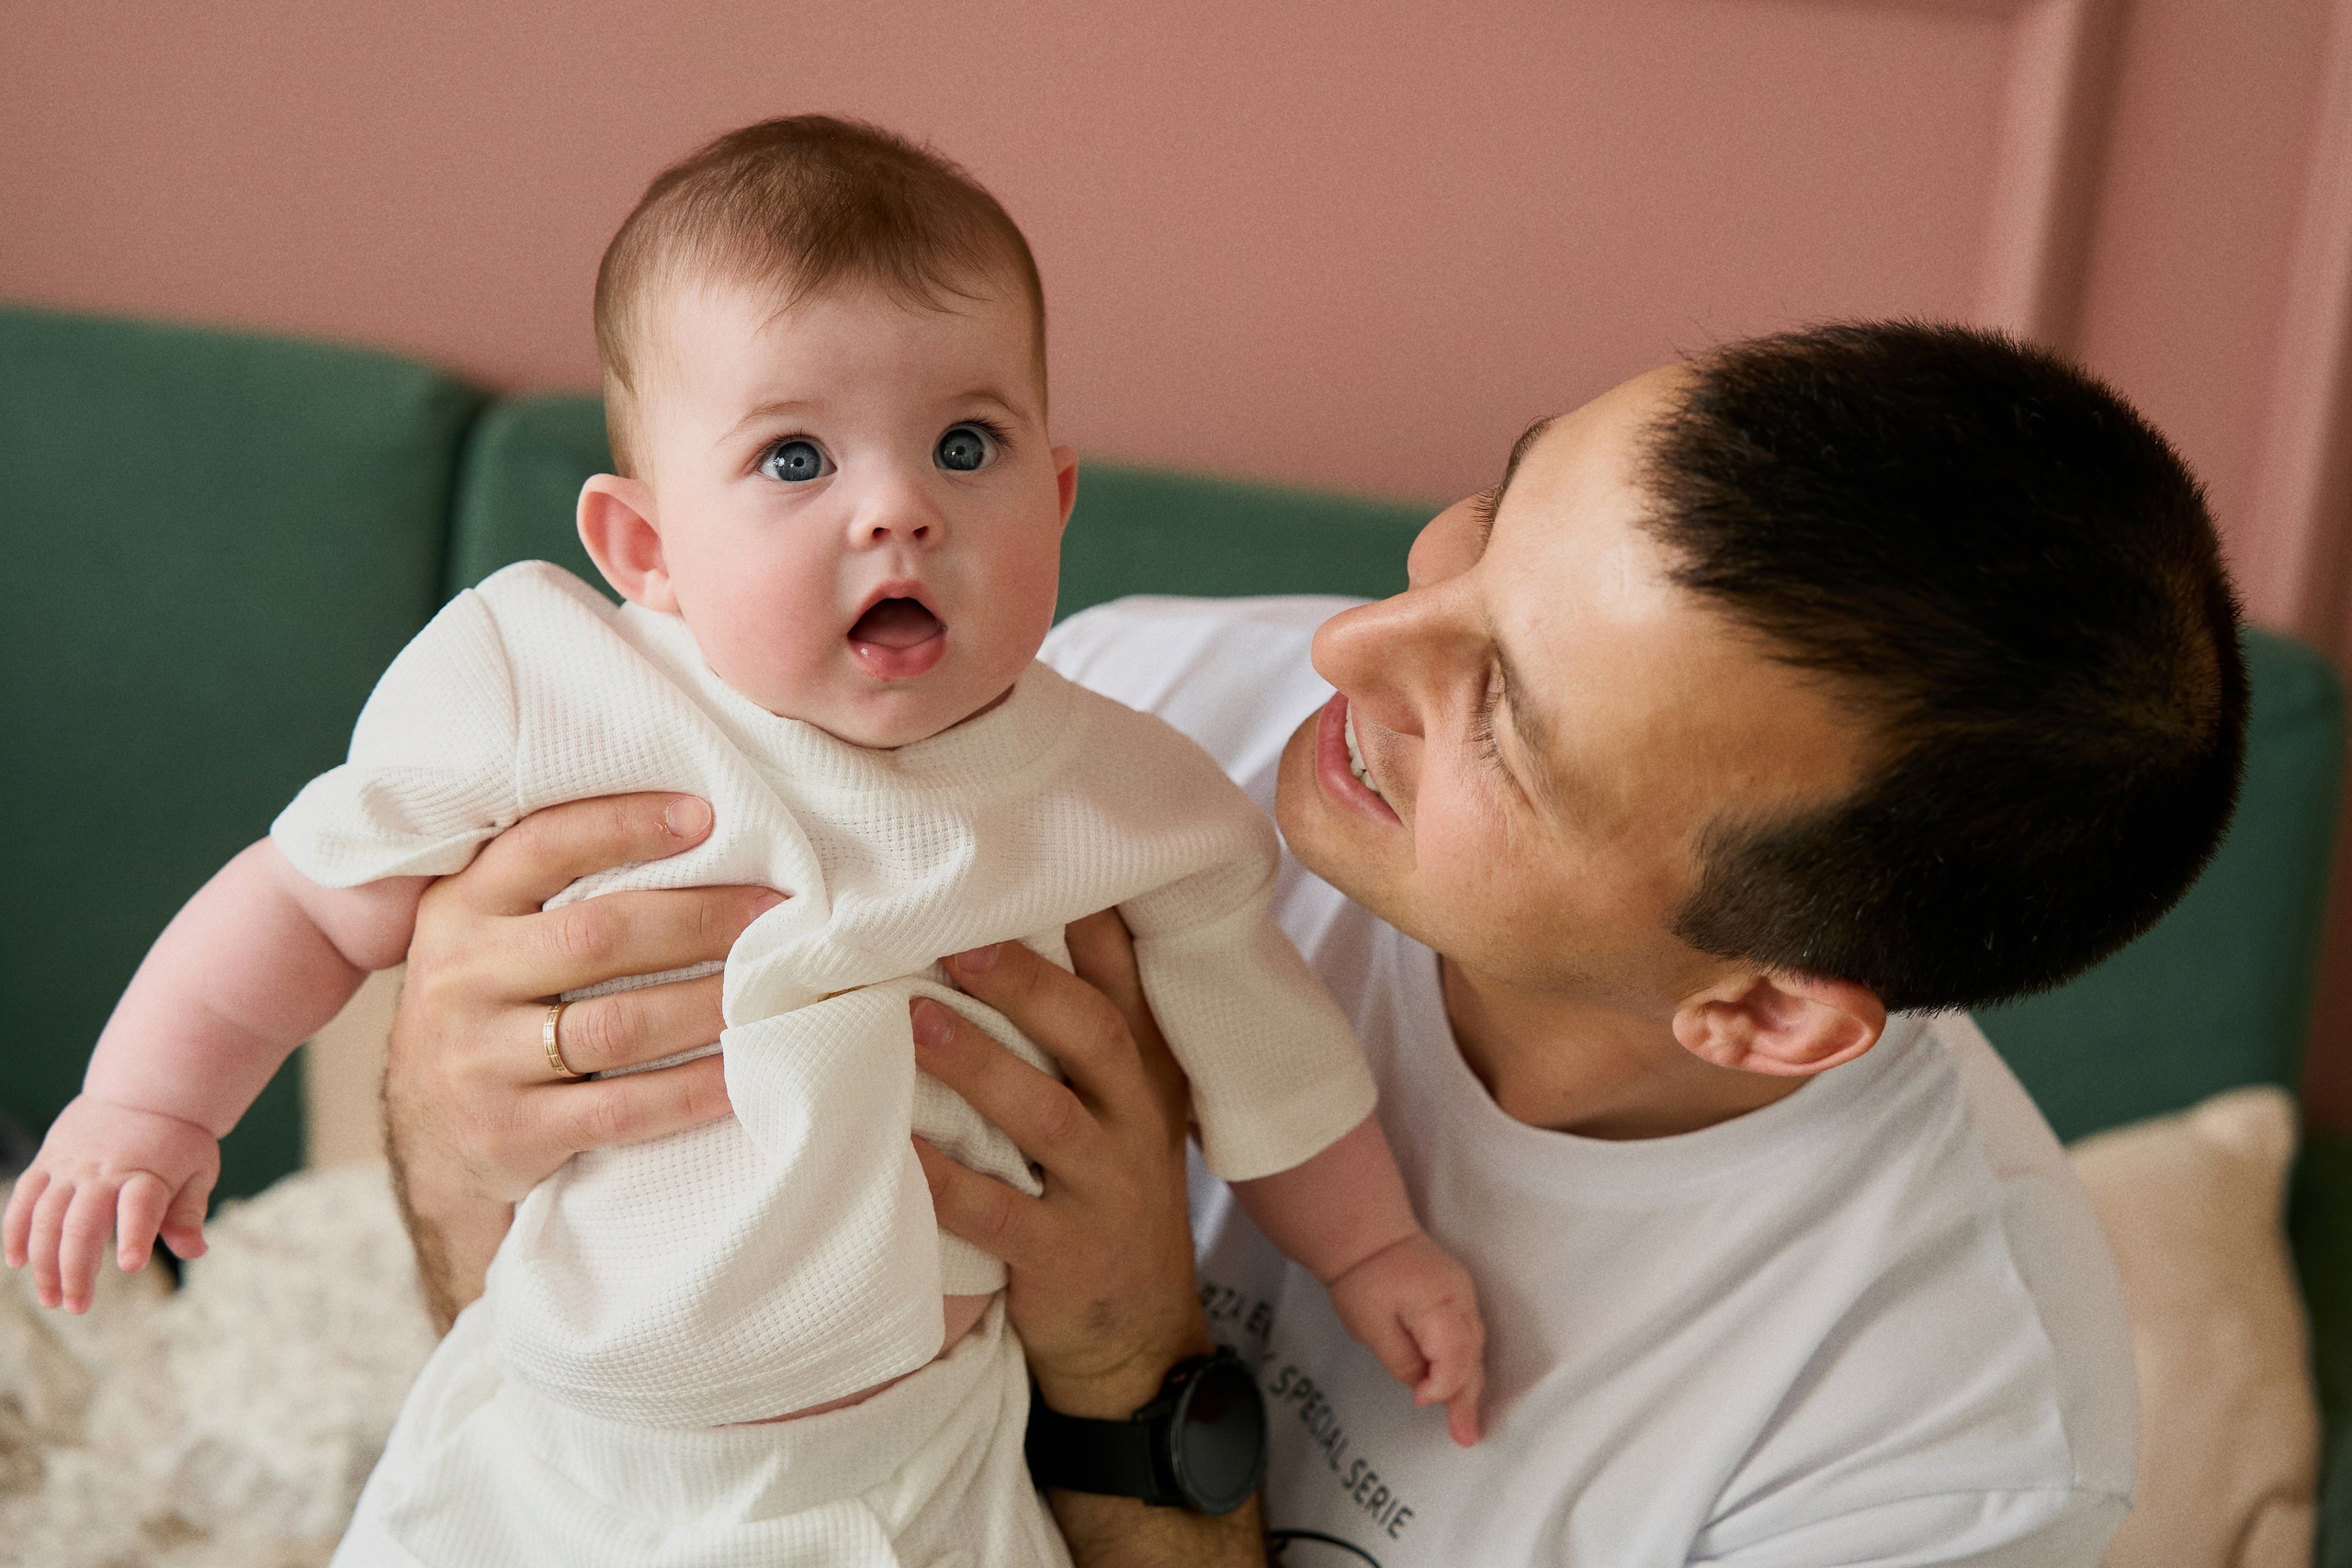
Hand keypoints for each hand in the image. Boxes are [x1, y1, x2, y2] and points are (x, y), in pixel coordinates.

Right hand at [3, 1094, 218, 1311]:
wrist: (147, 1088)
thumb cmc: (178, 1139)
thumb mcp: (198, 1170)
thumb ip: (189, 1212)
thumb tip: (196, 1251)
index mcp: (147, 1174)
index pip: (140, 1207)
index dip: (135, 1235)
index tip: (131, 1264)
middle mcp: (104, 1171)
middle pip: (82, 1224)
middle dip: (76, 1270)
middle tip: (78, 1307)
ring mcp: (71, 1166)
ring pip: (47, 1219)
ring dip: (44, 1262)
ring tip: (50, 1299)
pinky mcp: (48, 1161)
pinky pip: (24, 1199)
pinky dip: (16, 1230)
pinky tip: (18, 1262)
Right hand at [383, 792, 775, 1328]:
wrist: (428, 1145)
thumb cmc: (490, 1014)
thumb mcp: (487, 938)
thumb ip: (547, 888)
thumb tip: (688, 825)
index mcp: (459, 911)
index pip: (542, 846)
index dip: (624, 825)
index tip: (705, 814)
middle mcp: (461, 979)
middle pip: (599, 935)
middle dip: (699, 918)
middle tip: (774, 910)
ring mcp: (479, 1061)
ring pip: (619, 1025)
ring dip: (709, 1003)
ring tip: (775, 984)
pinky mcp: (511, 1133)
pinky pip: (623, 1108)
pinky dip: (693, 1090)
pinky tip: (742, 1071)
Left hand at [912, 914, 1267, 1564]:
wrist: (1140, 1342)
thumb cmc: (1109, 1201)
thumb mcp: (1124, 1113)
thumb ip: (1086, 1037)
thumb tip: (1004, 931)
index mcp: (1146, 1076)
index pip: (1125, 984)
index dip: (1090, 923)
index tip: (1037, 863)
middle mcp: (1136, 1123)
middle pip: (1091, 1034)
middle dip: (1026, 983)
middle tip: (955, 934)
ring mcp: (1106, 1191)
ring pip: (1047, 1115)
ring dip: (980, 1065)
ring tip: (913, 1020)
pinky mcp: (1066, 1257)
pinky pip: (1000, 1212)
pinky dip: (945, 1179)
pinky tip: (895, 1148)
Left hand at [1325, 1230, 1486, 1445]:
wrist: (1365, 1233)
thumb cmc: (1363, 1277)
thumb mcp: (1371, 1326)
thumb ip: (1401, 1361)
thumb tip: (1423, 1387)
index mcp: (1438, 1304)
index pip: (1455, 1357)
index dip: (1442, 1386)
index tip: (1420, 1401)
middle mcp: (1461, 1299)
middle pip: (1472, 1356)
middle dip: (1468, 1399)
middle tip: (1466, 1436)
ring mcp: (1464, 1294)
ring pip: (1475, 1347)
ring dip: (1470, 1384)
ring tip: (1466, 1423)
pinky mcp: (1458, 1294)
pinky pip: (1469, 1335)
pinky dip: (1466, 1362)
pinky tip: (1460, 1385)